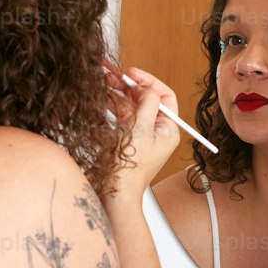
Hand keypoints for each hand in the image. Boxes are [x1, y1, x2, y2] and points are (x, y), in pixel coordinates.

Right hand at [101, 59, 181, 196]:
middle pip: (145, 99)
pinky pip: (119, 118)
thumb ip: (147, 104)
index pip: (165, 97)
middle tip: (111, 74)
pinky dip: (110, 107)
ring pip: (130, 107)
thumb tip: (147, 88)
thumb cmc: (128, 171)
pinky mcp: (122, 141)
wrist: (112, 194)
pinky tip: (100, 99)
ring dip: (117, 93)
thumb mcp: (141, 130)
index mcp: (167, 131)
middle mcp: (154, 133)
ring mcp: (138, 137)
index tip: (131, 73)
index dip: (148, 81)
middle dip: (128, 85)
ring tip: (103, 82)